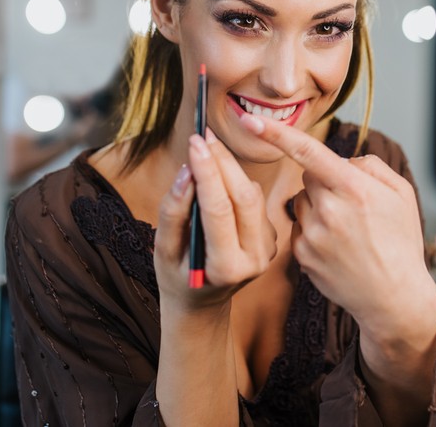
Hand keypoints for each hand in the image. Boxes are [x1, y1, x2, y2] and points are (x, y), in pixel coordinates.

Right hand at [154, 130, 277, 310]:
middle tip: (202, 136)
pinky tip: (218, 173)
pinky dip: (236, 181)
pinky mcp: (271, 236)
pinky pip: (256, 200)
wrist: (202, 300)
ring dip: (230, 166)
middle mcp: (255, 258)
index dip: (207, 172)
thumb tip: (187, 172)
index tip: (195, 142)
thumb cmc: (177, 276)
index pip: (220, 209)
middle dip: (223, 161)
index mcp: (227, 267)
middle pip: (244, 196)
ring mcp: (268, 247)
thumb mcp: (164, 250)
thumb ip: (174, 212)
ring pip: (253, 194)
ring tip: (206, 148)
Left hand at [237, 114, 435, 343]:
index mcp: (354, 189)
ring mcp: (312, 234)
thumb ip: (371, 165)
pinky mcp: (302, 255)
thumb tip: (342, 160)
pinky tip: (338, 248)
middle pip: (309, 177)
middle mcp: (329, 210)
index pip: (308, 152)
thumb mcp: (402, 194)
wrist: (394, 297)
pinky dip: (315, 231)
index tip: (250, 120)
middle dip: (325, 182)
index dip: (276, 133)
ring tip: (348, 232)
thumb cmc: (401, 242)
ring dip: (318, 208)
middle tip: (353, 206)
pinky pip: (300, 227)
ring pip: (302, 202)